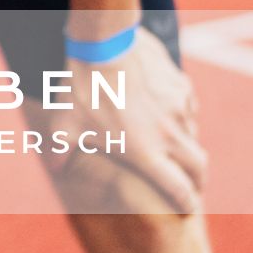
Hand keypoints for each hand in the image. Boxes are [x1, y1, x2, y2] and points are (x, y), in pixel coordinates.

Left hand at [59, 30, 206, 215]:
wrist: (104, 43)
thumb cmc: (83, 88)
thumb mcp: (65, 124)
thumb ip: (61, 151)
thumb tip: (53, 167)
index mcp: (146, 152)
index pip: (179, 189)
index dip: (187, 203)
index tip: (188, 209)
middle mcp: (169, 134)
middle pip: (198, 168)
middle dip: (198, 181)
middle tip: (193, 186)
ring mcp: (179, 109)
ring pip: (193, 135)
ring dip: (187, 146)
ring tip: (175, 148)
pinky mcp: (182, 86)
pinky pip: (189, 109)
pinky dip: (183, 117)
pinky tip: (168, 114)